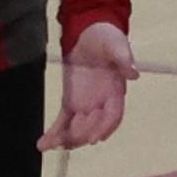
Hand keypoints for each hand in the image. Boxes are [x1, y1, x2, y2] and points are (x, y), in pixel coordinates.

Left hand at [44, 25, 136, 150]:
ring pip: (78, 128)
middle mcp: (102, 103)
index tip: (94, 139)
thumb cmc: (106, 37)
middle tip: (66, 140)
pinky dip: (55, 132)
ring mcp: (86, 104)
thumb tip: (133, 73)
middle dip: (81, 135)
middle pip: (93, 126)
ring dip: (66, 139)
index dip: (104, 128)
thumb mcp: (116, 44)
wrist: (89, 31)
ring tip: (50, 145)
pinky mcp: (71, 101)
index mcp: (116, 91)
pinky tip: (44, 144)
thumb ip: (123, 58)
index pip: (113, 116)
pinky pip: (64, 120)